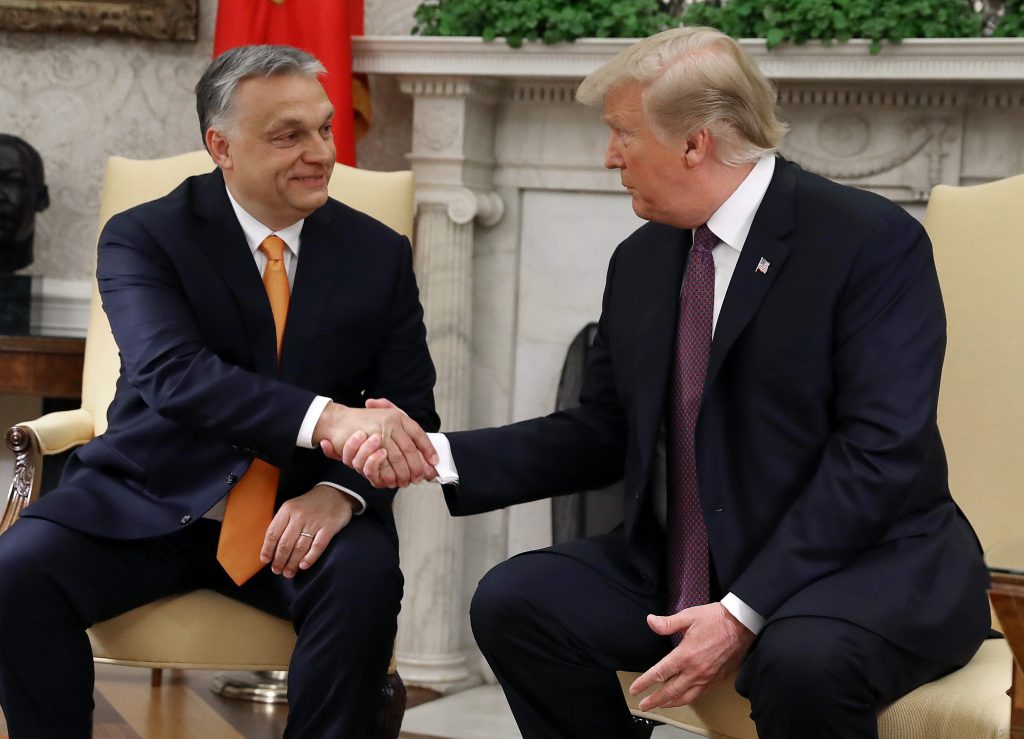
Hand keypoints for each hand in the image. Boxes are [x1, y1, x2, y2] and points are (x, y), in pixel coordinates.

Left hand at [259, 484, 354, 577]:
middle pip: (285, 544)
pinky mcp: (329, 527)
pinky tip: (303, 566)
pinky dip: (309, 558)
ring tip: (288, 573)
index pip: (273, 533)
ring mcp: (315, 521)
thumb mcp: (292, 506)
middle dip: (279, 561)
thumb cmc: (310, 505)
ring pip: (299, 548)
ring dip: (292, 564)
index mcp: (287, 509)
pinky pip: (317, 546)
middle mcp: (299, 515)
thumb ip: (282, 523)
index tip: (265, 561)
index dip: (267, 549)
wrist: (335, 493)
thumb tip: (271, 548)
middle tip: (277, 571)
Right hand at [314, 399, 437, 487]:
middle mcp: (391, 422)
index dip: (428, 448)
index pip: (418, 433)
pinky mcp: (368, 444)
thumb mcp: (383, 418)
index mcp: (397, 416)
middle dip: (417, 466)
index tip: (434, 461)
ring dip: (403, 473)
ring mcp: (381, 432)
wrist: (338, 420)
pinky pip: (383, 462)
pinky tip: (392, 480)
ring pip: (398, 458)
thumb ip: (401, 432)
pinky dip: (389, 473)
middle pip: (410, 449)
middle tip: (420, 477)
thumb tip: (422, 454)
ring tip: (407, 481)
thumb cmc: (362, 422)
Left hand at [630, 602, 754, 710]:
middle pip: (671, 691)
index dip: (644, 683)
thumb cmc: (716, 618)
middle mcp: (695, 670)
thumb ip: (668, 623)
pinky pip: (700, 694)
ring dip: (671, 703)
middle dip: (655, 700)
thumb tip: (650, 621)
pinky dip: (688, 699)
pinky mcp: (718, 679)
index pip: (659, 673)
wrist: (742, 624)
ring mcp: (707, 677)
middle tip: (644, 705)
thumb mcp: (689, 616)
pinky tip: (683, 697)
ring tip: (661, 705)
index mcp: (685, 655)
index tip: (635, 689)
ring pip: (686, 697)